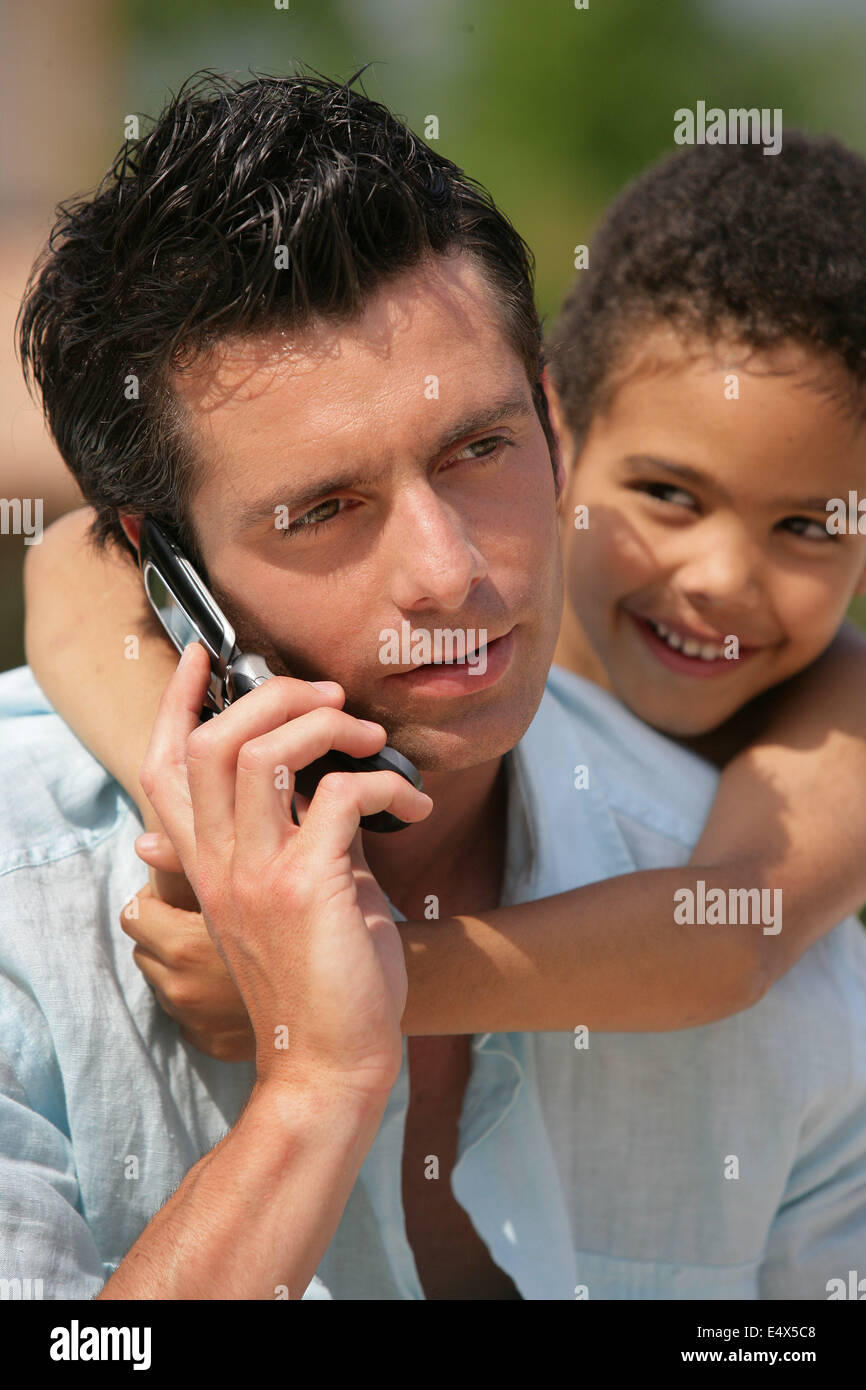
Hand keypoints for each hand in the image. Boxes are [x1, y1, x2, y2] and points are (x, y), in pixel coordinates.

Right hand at [137, 641, 432, 1099]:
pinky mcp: (306, 887)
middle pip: (210, 740)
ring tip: (372, 738)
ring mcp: (256, 875)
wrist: (332, 1066)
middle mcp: (219, 864)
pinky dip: (387, 784)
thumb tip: (323, 781)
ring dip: (325, 725)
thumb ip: (294, 835)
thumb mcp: (293, 895)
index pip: (163, 765)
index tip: (207, 657)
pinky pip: (343, 796)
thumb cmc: (322, 980)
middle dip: (271, 694)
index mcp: (208, 864)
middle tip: (330, 697)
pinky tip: (414, 804)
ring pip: (263, 753)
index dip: (178, 702)